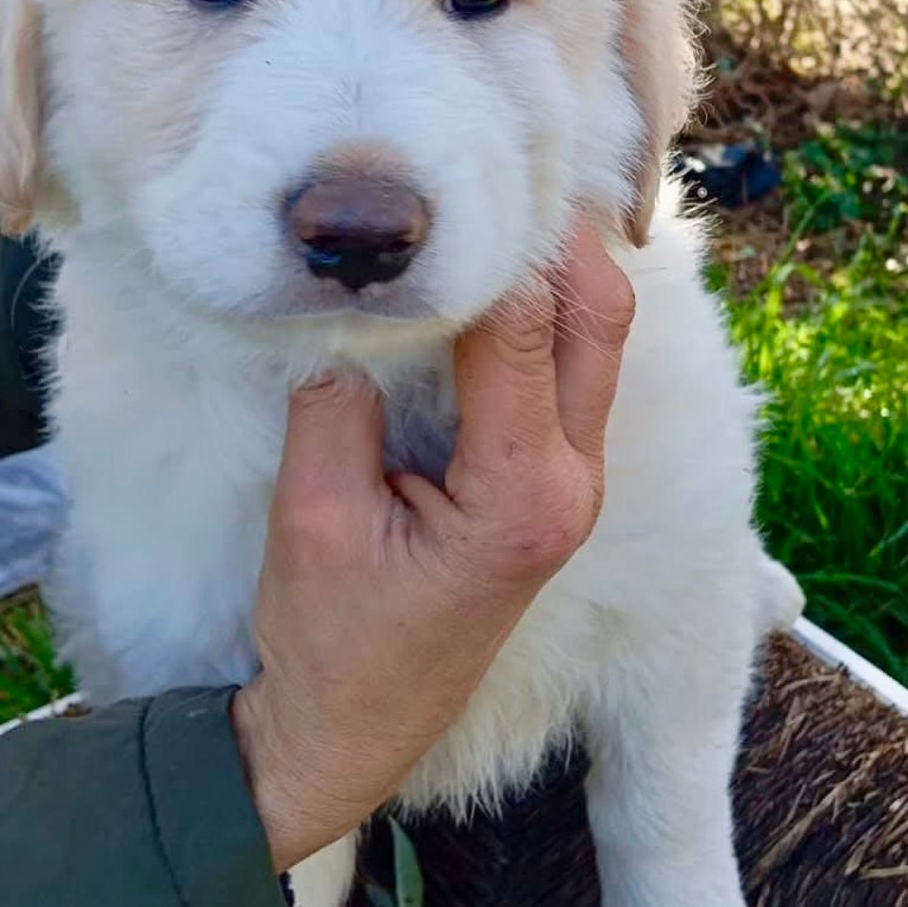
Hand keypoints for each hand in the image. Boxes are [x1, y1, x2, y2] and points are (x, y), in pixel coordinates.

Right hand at [232, 221, 634, 871]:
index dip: (484, 247)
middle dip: (551, 241)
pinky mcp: (547, 494)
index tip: (439, 184)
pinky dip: (538, 322)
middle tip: (487, 174)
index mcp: (519, 494)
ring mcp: (568, 491)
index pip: (524, 329)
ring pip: (592, 346)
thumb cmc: (327, 641)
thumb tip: (355, 311)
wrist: (345, 733)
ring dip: (551, 277)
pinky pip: (566, 381)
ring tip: (483, 214)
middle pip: (596, 322)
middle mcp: (568, 485)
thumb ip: (338, 400)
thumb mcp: (311, 514)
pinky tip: (480, 288)